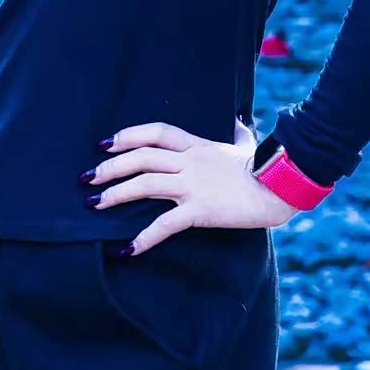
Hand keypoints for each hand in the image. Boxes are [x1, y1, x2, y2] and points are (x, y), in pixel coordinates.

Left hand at [84, 119, 299, 253]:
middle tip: (88, 178)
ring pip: (145, 183)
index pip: (156, 132)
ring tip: (95, 204)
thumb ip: (237, 133)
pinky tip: (128, 250)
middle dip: (110, 167)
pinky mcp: (200, 210)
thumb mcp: (246, 145)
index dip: (128, 136)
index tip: (105, 144)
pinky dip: (144, 238)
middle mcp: (190, 161)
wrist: (281, 187)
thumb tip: (238, 120)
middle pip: (141, 157)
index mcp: (198, 145)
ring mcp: (193, 185)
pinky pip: (165, 224)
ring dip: (116, 194)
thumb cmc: (266, 167)